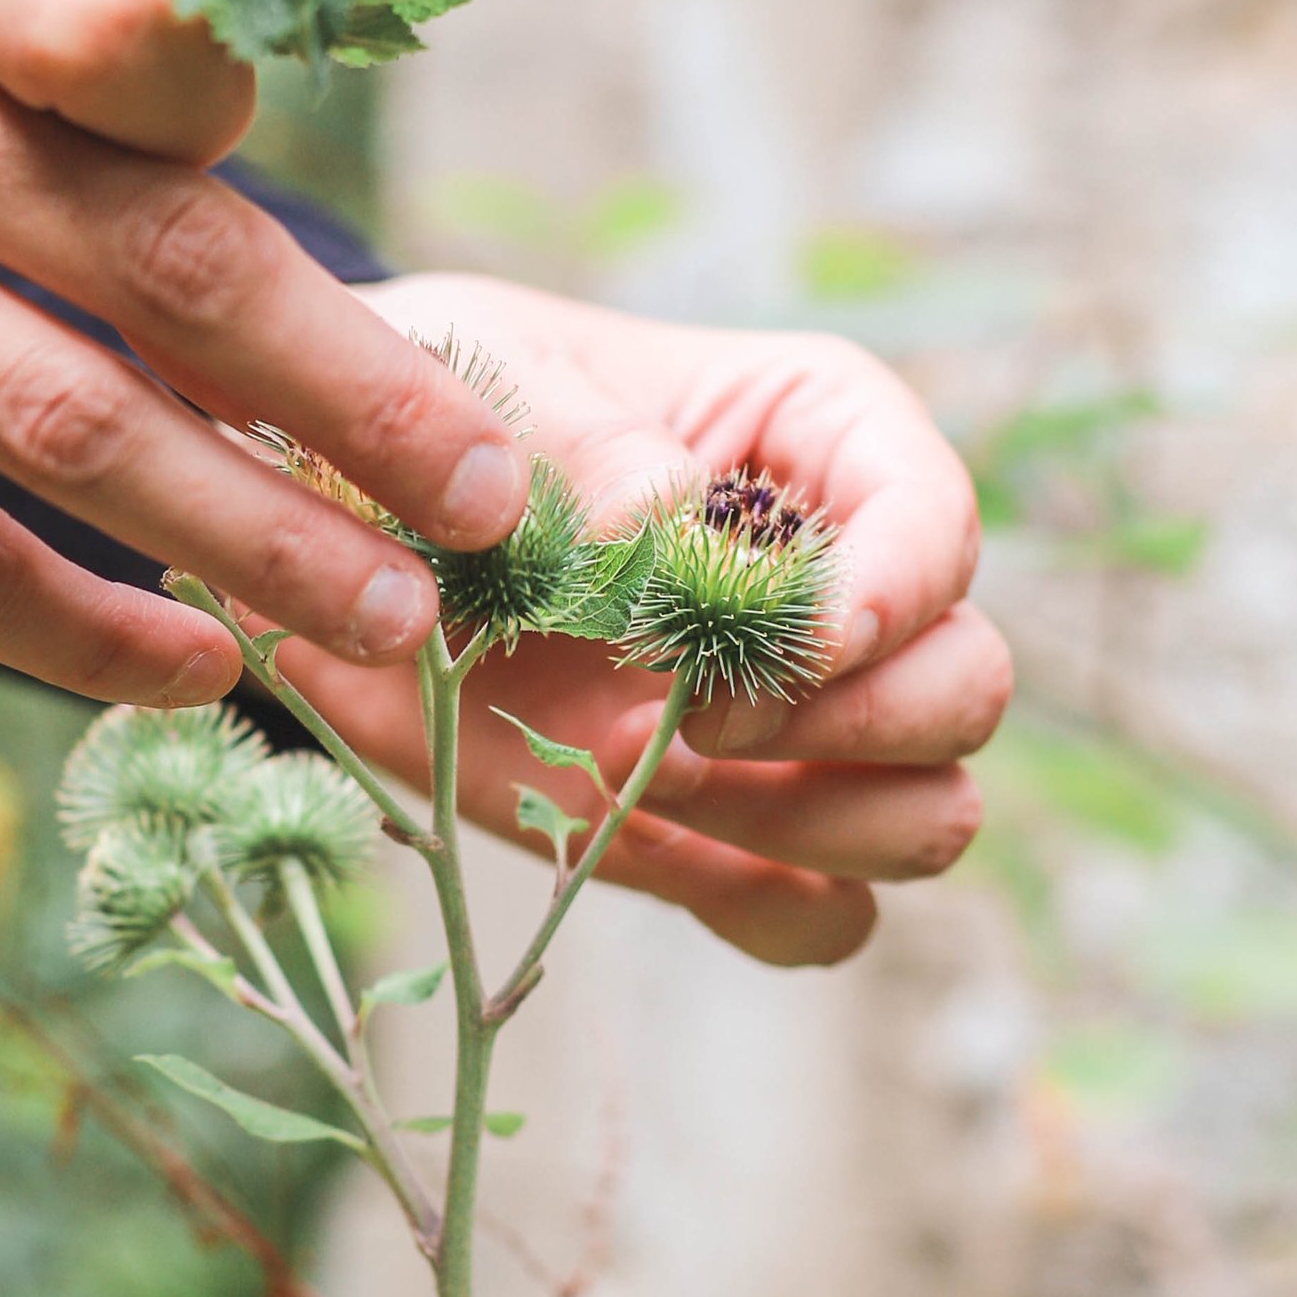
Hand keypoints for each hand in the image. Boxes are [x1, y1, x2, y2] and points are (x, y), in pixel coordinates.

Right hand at [0, 0, 528, 701]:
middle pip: (153, 277)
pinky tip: (196, 669)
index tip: (363, 143)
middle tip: (492, 503)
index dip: (258, 89)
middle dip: (349, 402)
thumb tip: (262, 100)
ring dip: (246, 545)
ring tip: (393, 624)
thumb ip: (80, 8)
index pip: (122, 19)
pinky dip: (73, 628)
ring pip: (60, 441)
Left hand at [269, 272, 1007, 965]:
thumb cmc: (434, 407)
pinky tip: (651, 838)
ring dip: (821, 819)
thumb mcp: (488, 377)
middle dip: (855, 719)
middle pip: (967, 681)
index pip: (937, 522)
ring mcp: (788, 722)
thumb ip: (583, 438)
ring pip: (932, 810)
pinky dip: (774, 907)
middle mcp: (833, 585)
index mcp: (814, 438)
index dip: (895, 592)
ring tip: (654, 771)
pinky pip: (828, 919)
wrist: (329, 529)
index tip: (799, 638)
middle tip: (694, 715)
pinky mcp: (722, 829)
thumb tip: (668, 513)